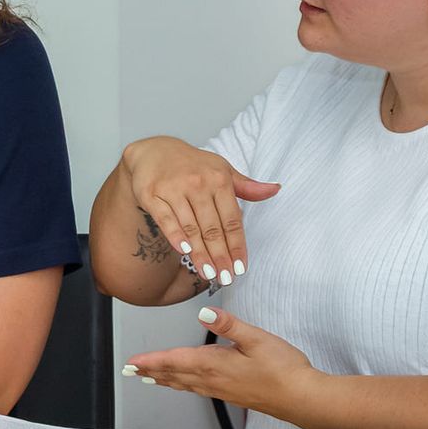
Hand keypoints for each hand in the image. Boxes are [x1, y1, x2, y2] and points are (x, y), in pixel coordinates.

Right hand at [121, 136, 278, 285]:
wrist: (155, 150)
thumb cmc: (193, 165)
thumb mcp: (222, 170)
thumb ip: (247, 186)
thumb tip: (275, 189)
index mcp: (219, 180)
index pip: (232, 219)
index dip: (237, 245)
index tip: (241, 267)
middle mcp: (198, 183)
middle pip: (212, 227)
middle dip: (220, 256)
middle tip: (226, 278)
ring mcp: (174, 189)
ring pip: (190, 227)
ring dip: (200, 253)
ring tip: (209, 273)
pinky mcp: (152, 194)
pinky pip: (165, 219)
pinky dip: (175, 236)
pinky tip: (184, 251)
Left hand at [125, 306, 319, 423]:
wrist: (302, 399)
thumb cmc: (284, 369)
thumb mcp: (257, 339)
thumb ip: (229, 325)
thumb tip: (204, 313)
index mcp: (215, 364)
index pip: (175, 361)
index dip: (152, 361)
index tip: (132, 363)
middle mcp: (214, 380)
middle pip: (174, 375)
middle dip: (151, 372)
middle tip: (130, 372)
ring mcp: (222, 389)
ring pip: (185, 384)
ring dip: (164, 379)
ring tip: (148, 378)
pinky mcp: (231, 394)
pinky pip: (198, 389)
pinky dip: (182, 385)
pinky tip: (184, 384)